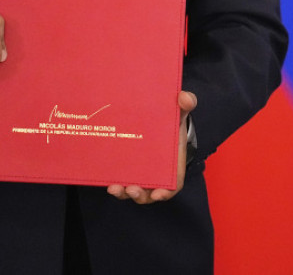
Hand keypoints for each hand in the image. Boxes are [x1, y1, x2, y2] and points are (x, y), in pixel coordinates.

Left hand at [107, 90, 196, 204]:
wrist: (155, 118)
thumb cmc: (171, 120)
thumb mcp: (180, 110)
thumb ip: (186, 103)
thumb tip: (185, 98)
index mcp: (173, 165)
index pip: (173, 184)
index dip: (166, 192)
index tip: (158, 194)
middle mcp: (156, 173)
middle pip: (149, 193)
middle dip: (140, 195)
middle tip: (131, 189)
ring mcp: (140, 173)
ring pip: (132, 190)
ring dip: (123, 193)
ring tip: (114, 188)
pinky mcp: (126, 169)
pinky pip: (121, 181)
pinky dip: (114, 184)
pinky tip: (106, 181)